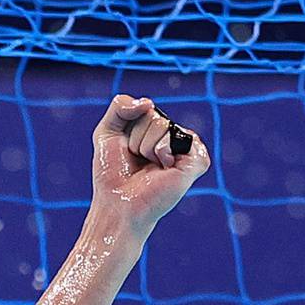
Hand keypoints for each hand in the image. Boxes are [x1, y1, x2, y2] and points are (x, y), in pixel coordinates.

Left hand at [90, 95, 211, 235]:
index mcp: (156, 130)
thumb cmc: (112, 173)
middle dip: (136, 138)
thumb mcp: (106, 132)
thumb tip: (148, 102)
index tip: (125, 149)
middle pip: (153, 116)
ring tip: (148, 166)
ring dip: (145, 146)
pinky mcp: (197, 161)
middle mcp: (173, 137)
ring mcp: (186, 149)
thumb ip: (120, 107)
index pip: (144, 107)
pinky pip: (180, 138)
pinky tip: (162, 168)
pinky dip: (162, 152)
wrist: (117, 202)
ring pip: (163, 125)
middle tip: (137, 160)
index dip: (127, 128)